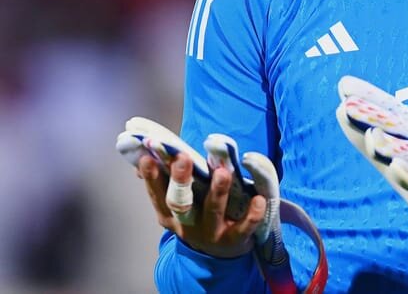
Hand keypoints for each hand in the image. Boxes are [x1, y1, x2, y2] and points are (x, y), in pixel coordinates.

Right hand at [118, 119, 265, 258]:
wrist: (217, 257)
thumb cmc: (196, 218)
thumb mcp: (176, 206)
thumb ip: (163, 184)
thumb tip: (140, 162)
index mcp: (169, 215)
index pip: (157, 194)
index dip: (152, 177)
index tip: (148, 157)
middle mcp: (186, 226)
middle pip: (180, 203)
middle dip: (180, 181)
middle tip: (182, 157)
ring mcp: (210, 234)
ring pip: (213, 212)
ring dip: (217, 191)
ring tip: (222, 172)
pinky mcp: (234, 240)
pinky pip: (244, 227)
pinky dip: (252, 215)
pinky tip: (259, 199)